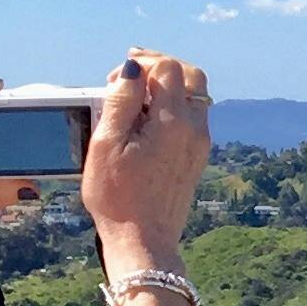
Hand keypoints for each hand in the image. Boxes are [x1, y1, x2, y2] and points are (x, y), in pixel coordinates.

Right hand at [81, 50, 212, 268]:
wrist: (144, 241)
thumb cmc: (118, 197)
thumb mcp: (107, 144)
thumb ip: (120, 101)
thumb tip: (131, 70)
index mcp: (173, 121)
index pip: (168, 68)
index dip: (142, 63)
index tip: (116, 79)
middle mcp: (195, 129)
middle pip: (192, 77)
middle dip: (162, 67)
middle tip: (132, 73)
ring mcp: (199, 145)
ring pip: (195, 98)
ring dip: (169, 88)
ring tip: (135, 98)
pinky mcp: (196, 159)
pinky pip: (191, 119)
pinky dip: (172, 109)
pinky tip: (145, 122)